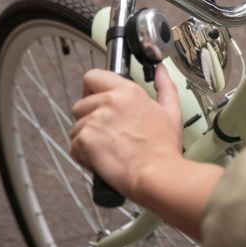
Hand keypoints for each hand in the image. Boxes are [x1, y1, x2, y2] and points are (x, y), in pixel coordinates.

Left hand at [70, 64, 223, 239]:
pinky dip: (83, 156)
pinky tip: (102, 160)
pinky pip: (74, 146)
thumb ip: (165, 86)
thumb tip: (161, 70)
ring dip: (86, 139)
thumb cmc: (163, 148)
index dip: (91, 90)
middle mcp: (108, 101)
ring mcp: (95, 119)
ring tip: (107, 150)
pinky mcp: (85, 139)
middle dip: (89, 120)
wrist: (157, 175)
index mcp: (127, 91)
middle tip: (107, 135)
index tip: (97, 102)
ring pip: (76, 126)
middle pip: (81, 105)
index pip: (93, 77)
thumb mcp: (171, 111)